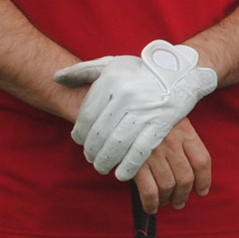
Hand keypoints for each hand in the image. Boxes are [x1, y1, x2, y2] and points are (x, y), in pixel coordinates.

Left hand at [53, 39, 219, 180]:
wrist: (182, 72)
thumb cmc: (141, 71)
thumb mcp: (112, 64)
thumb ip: (83, 71)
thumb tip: (57, 77)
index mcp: (112, 81)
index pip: (87, 116)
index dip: (80, 134)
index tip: (80, 142)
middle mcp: (127, 95)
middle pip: (100, 133)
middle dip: (92, 151)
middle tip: (92, 158)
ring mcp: (145, 110)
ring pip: (117, 144)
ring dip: (106, 161)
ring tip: (103, 167)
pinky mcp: (161, 123)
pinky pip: (140, 150)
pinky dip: (129, 166)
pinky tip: (122, 174)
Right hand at [132, 119, 211, 212]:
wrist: (123, 104)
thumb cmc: (149, 114)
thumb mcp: (171, 118)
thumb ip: (182, 139)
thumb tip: (191, 170)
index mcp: (184, 130)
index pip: (202, 161)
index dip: (204, 180)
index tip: (202, 191)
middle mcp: (171, 142)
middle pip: (186, 178)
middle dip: (183, 195)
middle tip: (179, 202)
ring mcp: (153, 152)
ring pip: (168, 186)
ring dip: (168, 199)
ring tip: (165, 202)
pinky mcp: (135, 162)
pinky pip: (149, 191)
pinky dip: (151, 203)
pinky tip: (151, 207)